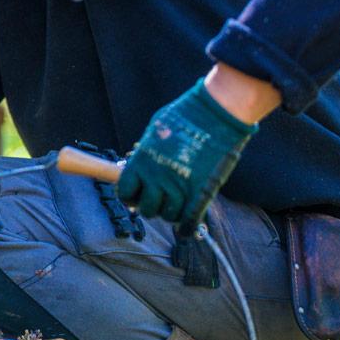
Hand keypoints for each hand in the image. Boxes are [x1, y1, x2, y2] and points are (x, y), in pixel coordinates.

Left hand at [117, 79, 257, 227]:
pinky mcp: (202, 193)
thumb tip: (140, 167)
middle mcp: (156, 178)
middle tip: (160, 198)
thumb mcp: (155, 132)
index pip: (125, 192)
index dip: (131, 195)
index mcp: (141, 162)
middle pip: (146, 209)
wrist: (214, 113)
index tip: (138, 193)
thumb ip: (146, 153)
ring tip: (177, 202)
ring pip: (168, 216)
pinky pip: (189, 222)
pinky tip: (188, 226)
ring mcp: (180, 187)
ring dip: (171, 212)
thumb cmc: (184, 115)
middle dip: (151, 206)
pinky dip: (187, 227)